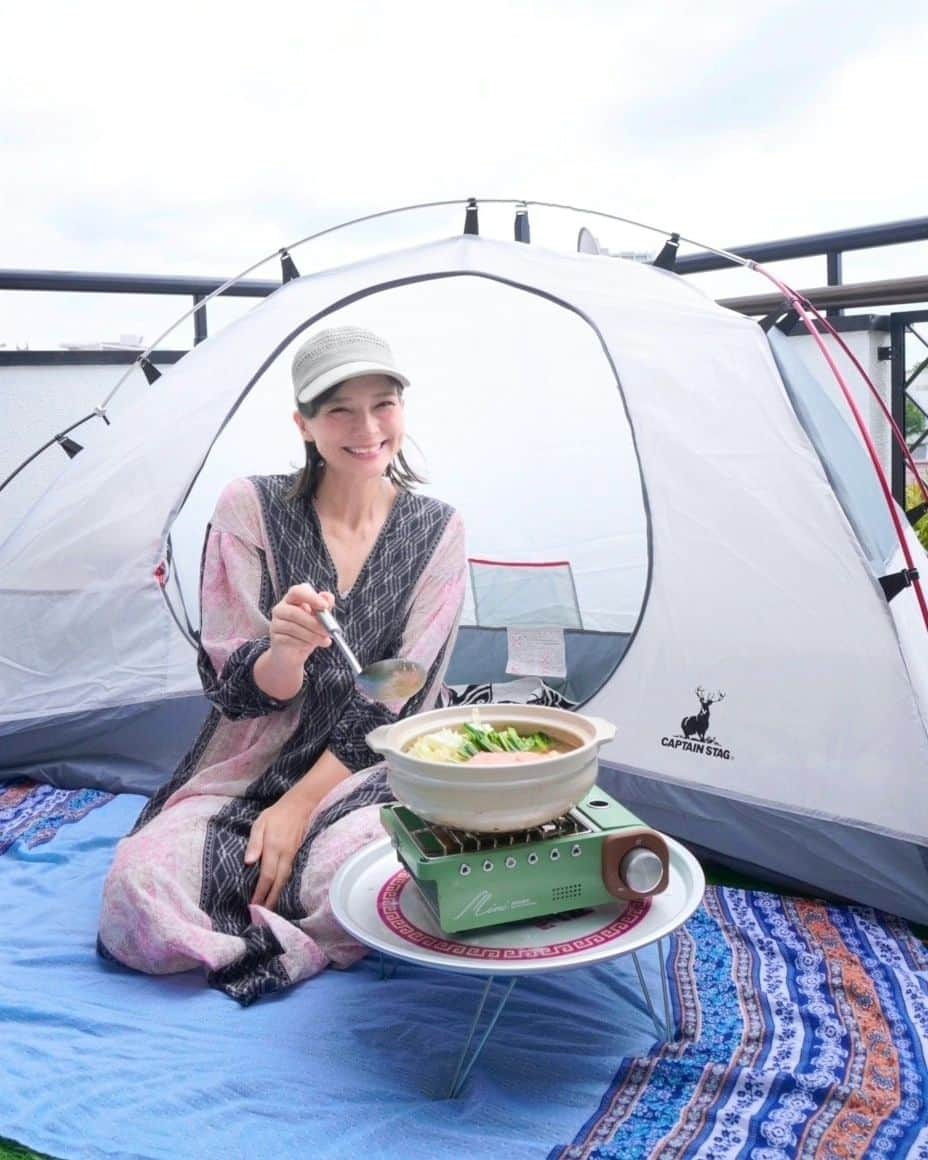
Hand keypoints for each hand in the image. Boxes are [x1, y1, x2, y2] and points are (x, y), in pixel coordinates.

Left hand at [244, 795, 316, 911]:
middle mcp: (284, 855)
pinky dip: (283, 885)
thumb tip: (248, 862)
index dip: (261, 892)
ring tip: (271, 908)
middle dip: (270, 900)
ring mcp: (292, 855)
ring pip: (285, 880)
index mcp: (273, 848)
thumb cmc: (277, 814)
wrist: (301, 805)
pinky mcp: (296, 854)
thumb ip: (254, 843)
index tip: (254, 905)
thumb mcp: (260, 823)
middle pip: (278, 883)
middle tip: (263, 915)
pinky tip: (279, 890)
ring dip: (278, 895)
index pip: (267, 876)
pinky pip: (289, 874)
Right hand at [268, 584, 334, 665]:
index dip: (311, 597)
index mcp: (292, 599)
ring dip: (312, 635)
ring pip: (293, 627)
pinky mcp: (275, 637)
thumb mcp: (320, 617)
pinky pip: (289, 639)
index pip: (297, 591)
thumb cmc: (308, 630)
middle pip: (295, 612)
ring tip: (324, 640)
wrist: (295, 652)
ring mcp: (275, 623)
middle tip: (328, 631)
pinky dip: (303, 643)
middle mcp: (281, 608)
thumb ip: (325, 606)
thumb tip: (327, 597)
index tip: (325, 607)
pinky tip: (309, 645)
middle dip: (314, 623)